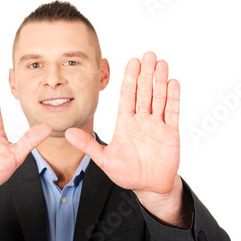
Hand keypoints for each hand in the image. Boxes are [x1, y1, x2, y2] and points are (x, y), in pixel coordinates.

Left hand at [66, 52, 185, 224]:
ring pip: (159, 98)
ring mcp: (157, 125)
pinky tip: (172, 83)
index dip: (130, 79)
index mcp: (126, 123)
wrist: (148, 186)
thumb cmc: (127, 173)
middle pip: (144, 92)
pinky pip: (172, 113)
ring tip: (161, 63)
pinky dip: (173, 98)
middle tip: (149, 54)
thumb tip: (67, 133)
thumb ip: (88, 145)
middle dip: (146, 73)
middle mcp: (141, 120)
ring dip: (160, 81)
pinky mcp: (170, 133)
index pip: (128, 95)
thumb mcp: (104, 159)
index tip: (132, 61)